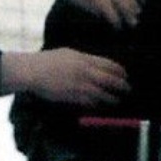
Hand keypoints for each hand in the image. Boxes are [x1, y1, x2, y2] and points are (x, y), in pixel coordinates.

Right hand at [0, 48, 130, 107]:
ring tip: (118, 100)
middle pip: (111, 80)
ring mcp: (80, 86)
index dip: (121, 71)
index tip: (125, 75)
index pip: (110, 65)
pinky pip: (91, 103)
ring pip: (104, 94)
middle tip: (128, 89)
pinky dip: (98, 105)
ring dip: (113, 98)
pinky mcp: (73, 98)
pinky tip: (102, 106)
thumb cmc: (48, 61)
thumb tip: (97, 65)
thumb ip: (84, 59)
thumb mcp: (68, 54)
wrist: (32, 72)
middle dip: (122, 86)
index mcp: (85, 59)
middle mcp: (85, 72)